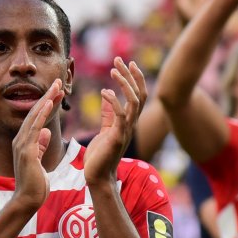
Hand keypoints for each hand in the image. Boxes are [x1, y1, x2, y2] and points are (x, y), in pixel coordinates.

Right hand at [10, 79, 62, 211]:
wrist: (28, 199)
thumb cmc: (35, 183)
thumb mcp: (39, 161)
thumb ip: (40, 146)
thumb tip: (45, 132)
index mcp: (24, 142)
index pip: (37, 118)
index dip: (47, 103)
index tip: (57, 92)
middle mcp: (20, 140)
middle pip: (35, 112)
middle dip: (47, 96)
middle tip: (57, 81)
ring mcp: (22, 145)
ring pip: (34, 116)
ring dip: (46, 100)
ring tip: (56, 86)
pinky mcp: (26, 151)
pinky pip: (34, 128)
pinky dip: (41, 114)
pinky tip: (49, 103)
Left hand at [83, 59, 146, 186]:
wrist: (98, 177)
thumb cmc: (100, 155)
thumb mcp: (105, 129)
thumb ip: (108, 113)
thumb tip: (107, 95)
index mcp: (128, 121)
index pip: (137, 95)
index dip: (134, 78)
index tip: (126, 63)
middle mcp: (130, 124)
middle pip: (139, 94)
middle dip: (130, 75)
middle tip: (120, 60)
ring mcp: (125, 130)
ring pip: (134, 102)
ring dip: (125, 84)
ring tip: (113, 71)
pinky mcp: (117, 137)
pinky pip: (120, 116)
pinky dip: (114, 102)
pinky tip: (105, 91)